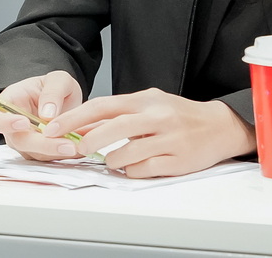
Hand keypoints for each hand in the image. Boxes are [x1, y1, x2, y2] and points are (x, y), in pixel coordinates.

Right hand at [0, 70, 83, 160]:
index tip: (23, 122)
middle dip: (43, 144)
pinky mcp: (38, 153)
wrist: (62, 101)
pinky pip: (49, 158)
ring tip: (79, 145)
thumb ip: (53, 91)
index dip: (1, 123)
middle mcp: (11, 127)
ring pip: (35, 153)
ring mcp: (24, 142)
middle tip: (67, 144)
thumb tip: (48, 113)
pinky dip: (65, 154)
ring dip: (57, 152)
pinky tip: (81, 147)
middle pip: (18, 141)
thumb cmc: (52, 88)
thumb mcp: (58, 79)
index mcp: (7, 103)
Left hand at [44, 88, 253, 178]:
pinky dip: (132, 170)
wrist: (219, 125)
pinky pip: (144, 169)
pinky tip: (134, 166)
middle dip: (88, 141)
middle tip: (76, 149)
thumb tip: (81, 128)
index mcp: (144, 100)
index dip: (74, 118)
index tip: (52, 128)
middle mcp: (156, 116)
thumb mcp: (147, 105)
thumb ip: (117, 115)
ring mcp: (168, 138)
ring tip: (113, 159)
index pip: (102, 106)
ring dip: (112, 160)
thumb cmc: (177, 114)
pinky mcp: (178, 160)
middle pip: (113, 128)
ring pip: (127, 153)